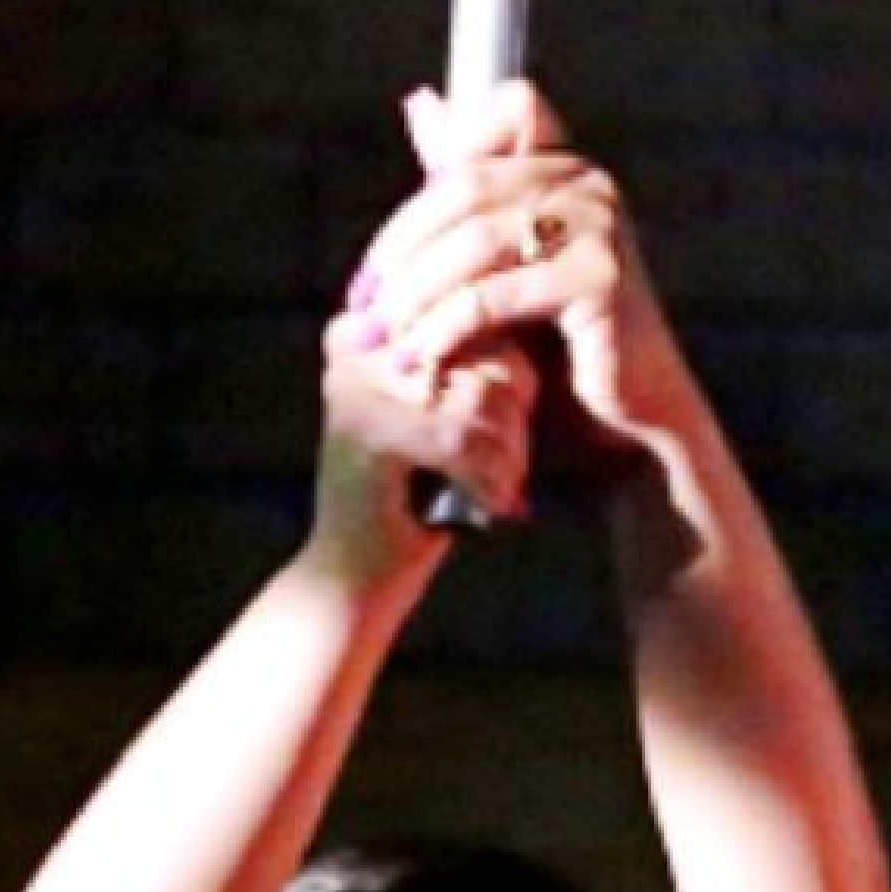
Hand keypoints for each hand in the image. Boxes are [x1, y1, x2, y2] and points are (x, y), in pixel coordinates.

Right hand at [313, 278, 536, 573]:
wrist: (355, 577)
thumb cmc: (419, 496)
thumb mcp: (449, 413)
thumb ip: (477, 361)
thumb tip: (535, 316)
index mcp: (375, 326)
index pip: (481, 315)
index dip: (514, 381)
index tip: (504, 433)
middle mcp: (357, 343)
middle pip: (489, 350)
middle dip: (517, 418)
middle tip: (508, 466)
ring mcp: (355, 384)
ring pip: (483, 394)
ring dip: (511, 453)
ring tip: (500, 486)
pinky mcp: (366, 429)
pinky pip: (463, 437)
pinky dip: (491, 478)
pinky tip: (492, 504)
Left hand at [370, 79, 708, 488]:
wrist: (627, 417)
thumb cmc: (559, 342)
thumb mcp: (500, 256)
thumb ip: (463, 188)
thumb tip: (419, 101)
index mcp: (566, 165)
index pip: (497, 114)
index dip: (435, 163)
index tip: (389, 252)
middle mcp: (588, 182)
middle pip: (464, 185)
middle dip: (400, 248)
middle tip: (361, 304)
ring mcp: (599, 227)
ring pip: (474, 242)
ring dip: (413, 294)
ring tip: (378, 338)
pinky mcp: (600, 281)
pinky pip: (496, 295)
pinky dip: (445, 328)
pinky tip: (417, 359)